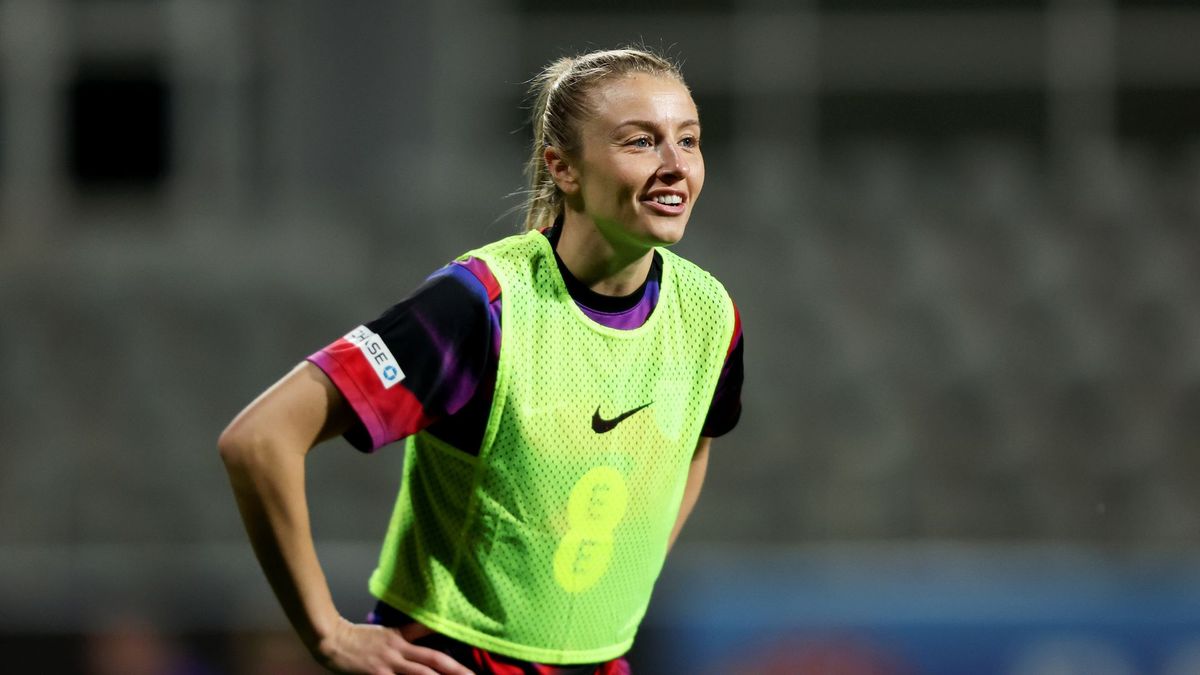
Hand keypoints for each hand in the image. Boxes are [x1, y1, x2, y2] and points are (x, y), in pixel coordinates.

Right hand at [315, 616, 474, 674]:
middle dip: (455, 671)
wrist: (331, 639)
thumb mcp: (389, 632)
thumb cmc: (360, 638)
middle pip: (433, 661)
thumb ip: (410, 632)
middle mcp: (399, 651)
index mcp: (402, 639)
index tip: (471, 663)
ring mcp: (388, 664)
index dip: (453, 655)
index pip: (433, 646)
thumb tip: (431, 627)